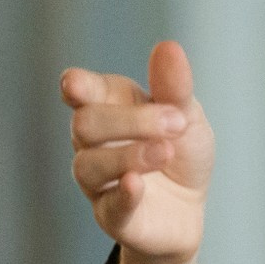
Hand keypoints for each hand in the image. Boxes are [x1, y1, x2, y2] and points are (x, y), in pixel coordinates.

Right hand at [62, 42, 213, 263]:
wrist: (189, 209)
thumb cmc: (180, 153)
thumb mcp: (186, 115)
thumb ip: (174, 86)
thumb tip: (168, 47)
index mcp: (107, 107)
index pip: (81, 91)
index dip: (77, 87)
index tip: (76, 85)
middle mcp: (92, 144)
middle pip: (86, 124)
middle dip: (131, 120)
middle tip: (177, 122)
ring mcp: (98, 182)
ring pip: (90, 164)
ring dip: (131, 154)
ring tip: (166, 152)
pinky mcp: (112, 216)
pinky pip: (110, 205)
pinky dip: (123, 193)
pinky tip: (135, 183)